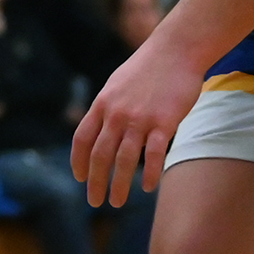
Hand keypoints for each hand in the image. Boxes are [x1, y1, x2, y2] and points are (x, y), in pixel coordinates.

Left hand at [72, 37, 203, 208]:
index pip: (82, 139)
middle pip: (100, 155)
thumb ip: (107, 107)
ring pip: (124, 159)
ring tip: (117, 202)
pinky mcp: (164, 122)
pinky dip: (149, 174)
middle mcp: (116, 113)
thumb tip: (99, 128)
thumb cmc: (146, 69)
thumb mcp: (116, 85)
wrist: (174, 50)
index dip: (79, 161)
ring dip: (119, 185)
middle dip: (95, 181)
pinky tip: (148, 188)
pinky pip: (153, 154)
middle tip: (95, 202)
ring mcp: (139, 119)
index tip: (80, 178)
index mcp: (102, 104)